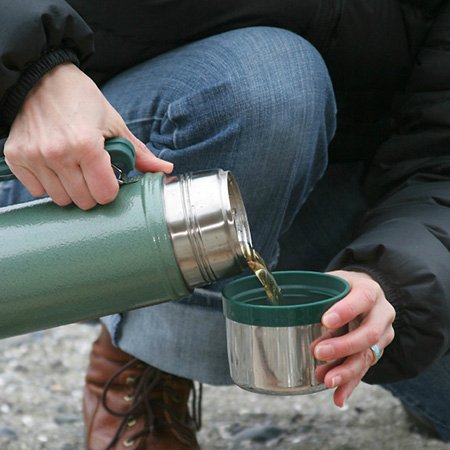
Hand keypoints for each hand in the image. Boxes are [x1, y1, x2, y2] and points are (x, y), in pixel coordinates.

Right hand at [4, 63, 172, 208]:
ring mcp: (34, 157)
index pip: (104, 195)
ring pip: (60, 199)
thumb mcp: (114, 123)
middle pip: (83, 201)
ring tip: (73, 166)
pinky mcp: (16, 157)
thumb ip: (138, 152)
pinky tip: (54, 165)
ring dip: (70, 189)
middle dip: (92, 191)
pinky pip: (37, 190)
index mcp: (87, 145)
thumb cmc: (81, 99)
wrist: (40, 77)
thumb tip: (166, 169)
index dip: (110, 189)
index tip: (109, 178)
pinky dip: (48, 183)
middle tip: (91, 172)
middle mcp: (58, 154)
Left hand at [311, 270, 395, 406]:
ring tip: (325, 379)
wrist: (364, 295)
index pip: (363, 299)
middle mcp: (382, 314)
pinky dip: (349, 385)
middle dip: (343, 346)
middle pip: (368, 334)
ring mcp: (382, 335)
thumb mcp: (333, 284)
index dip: (345, 311)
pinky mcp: (375, 352)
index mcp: (370, 291)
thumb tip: (289, 312)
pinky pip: (363, 371)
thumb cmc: (342, 288)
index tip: (325, 321)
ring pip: (367, 356)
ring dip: (345, 371)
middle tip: (318, 352)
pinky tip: (338, 397)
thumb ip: (320, 296)